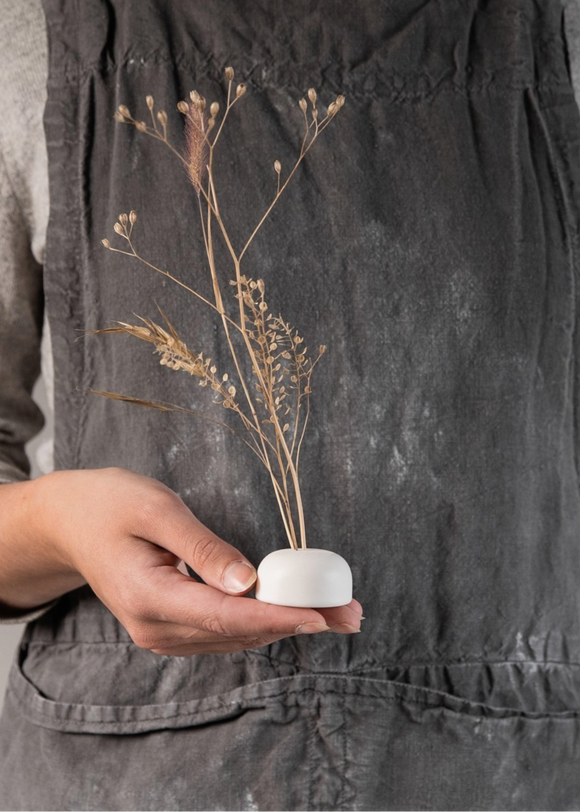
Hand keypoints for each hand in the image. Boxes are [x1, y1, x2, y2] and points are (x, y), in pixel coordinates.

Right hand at [27, 467, 362, 654]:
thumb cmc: (109, 505)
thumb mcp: (156, 510)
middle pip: (239, 631)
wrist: (70, 522)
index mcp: (148, 597)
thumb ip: (202, 547)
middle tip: (351, 613)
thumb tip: (249, 581)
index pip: (226, 615)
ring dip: (286, 623)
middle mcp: (156, 627)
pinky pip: (223, 631)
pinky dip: (261, 621)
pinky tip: (292, 612)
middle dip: (298, 621)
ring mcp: (161, 633)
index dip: (278, 616)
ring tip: (336, 613)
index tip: (322, 615)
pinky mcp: (169, 627)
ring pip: (235, 636)